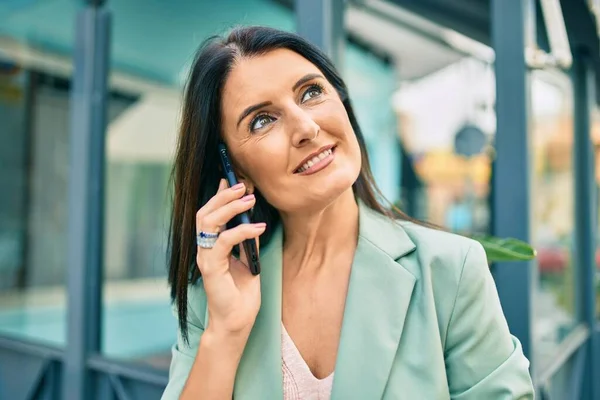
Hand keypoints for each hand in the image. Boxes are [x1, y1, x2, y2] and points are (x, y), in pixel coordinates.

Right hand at [195, 179, 263, 337]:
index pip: (210, 214)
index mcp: (211, 245)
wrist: (237, 321)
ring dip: (229, 207)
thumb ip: (246, 240)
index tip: (231, 178)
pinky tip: (258, 228)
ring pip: (208, 222)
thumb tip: (252, 218)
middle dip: (223, 196)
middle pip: (205, 212)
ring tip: (249, 199)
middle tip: (243, 185)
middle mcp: (204, 249)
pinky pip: (223, 242)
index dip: (218, 195)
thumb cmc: (241, 293)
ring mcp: (205, 257)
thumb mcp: (248, 260)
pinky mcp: (211, 268)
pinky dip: (241, 231)